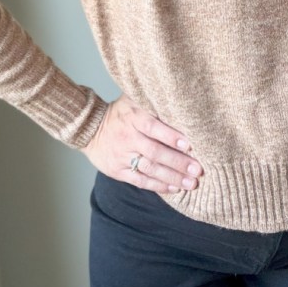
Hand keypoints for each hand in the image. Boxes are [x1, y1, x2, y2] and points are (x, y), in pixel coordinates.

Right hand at [81, 94, 202, 193]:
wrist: (89, 128)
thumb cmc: (119, 112)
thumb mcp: (132, 100)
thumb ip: (152, 100)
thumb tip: (179, 98)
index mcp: (133, 118)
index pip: (154, 128)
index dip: (172, 137)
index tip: (190, 145)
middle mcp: (128, 138)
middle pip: (155, 152)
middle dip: (178, 162)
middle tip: (198, 169)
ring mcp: (122, 156)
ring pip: (150, 169)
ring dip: (172, 178)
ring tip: (191, 183)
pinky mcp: (118, 171)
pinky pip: (140, 181)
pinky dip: (158, 186)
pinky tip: (174, 188)